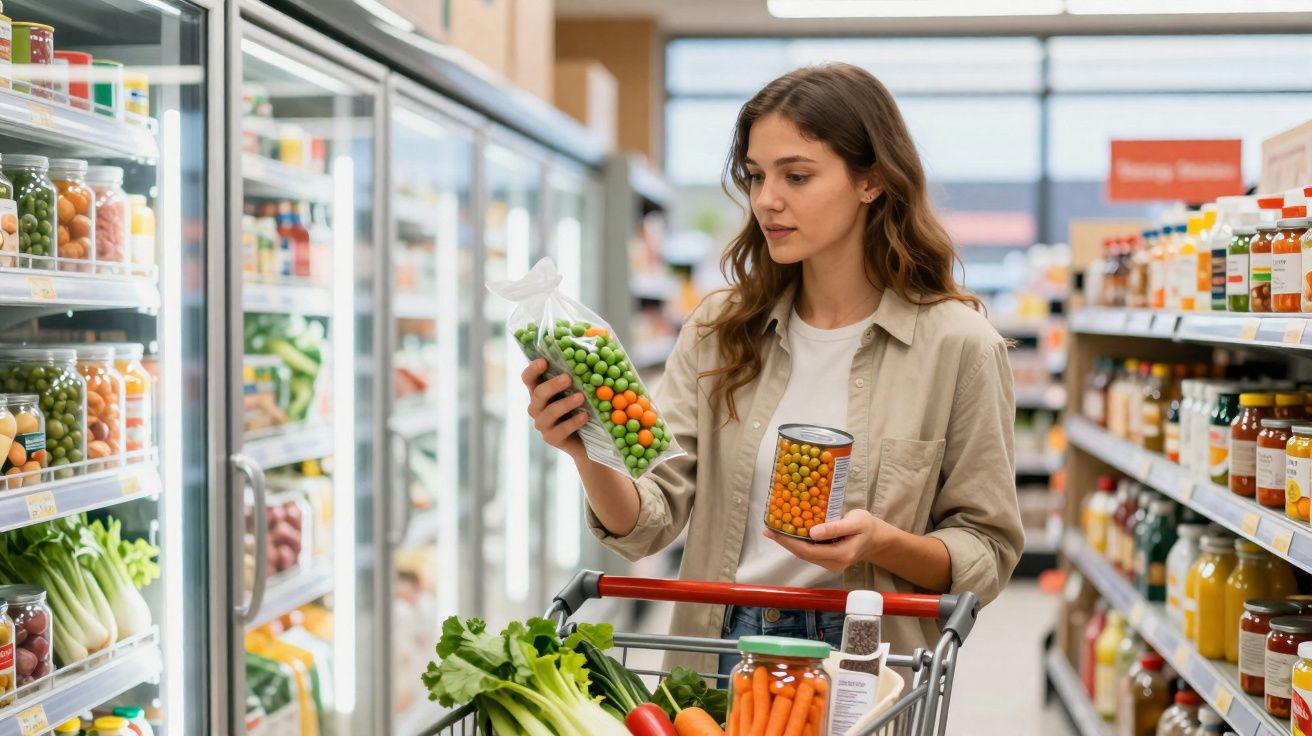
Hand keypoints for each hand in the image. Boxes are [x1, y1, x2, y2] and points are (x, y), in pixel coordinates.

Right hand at [521, 358, 587, 460]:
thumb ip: (585, 369)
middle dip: (552, 385)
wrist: (590, 439)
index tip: (544, 361)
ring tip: (581, 397)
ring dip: (565, 403)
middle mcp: (537, 406)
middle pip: (538, 393)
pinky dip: (573, 422)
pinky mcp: (551, 438)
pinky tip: (585, 416)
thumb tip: (604, 338)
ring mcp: (543, 424)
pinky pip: (560, 430)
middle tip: (568, 378)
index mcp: (541, 390)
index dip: (533, 369)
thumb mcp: (584, 386)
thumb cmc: (586, 405)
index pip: (528, 378)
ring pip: (549, 412)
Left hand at [763, 509, 888, 573]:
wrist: (877, 539)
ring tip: (774, 530)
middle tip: (768, 529)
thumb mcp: (855, 522)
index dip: (789, 542)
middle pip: (803, 554)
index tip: (773, 531)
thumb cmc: (867, 527)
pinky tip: (789, 533)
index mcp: (841, 554)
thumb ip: (835, 528)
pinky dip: (798, 543)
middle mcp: (834, 563)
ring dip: (789, 543)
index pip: (808, 550)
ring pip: (805, 554)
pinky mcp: (828, 560)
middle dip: (785, 542)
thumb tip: (812, 533)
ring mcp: (831, 564)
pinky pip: (810, 552)